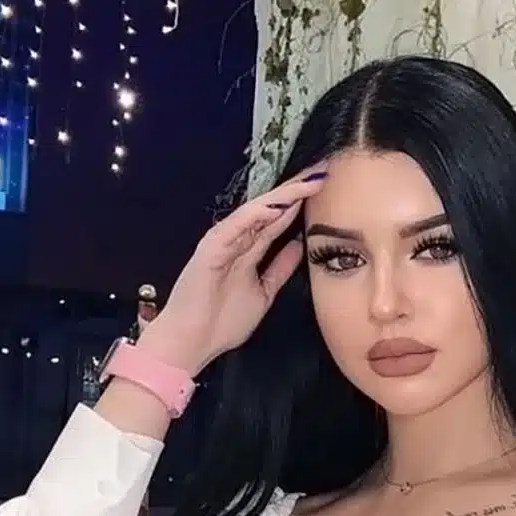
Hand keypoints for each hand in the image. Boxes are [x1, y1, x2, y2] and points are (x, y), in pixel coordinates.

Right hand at [137, 162, 327, 377]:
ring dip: (282, 196)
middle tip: (321, 171)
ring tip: (307, 182)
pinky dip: (257, 214)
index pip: (277, 220)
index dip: (300, 204)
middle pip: (270, 209)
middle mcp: (236, 240)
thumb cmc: (221, 323)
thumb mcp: (263, 293)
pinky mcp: (211, 248)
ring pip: (257, 211)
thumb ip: (279, 269)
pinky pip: (237, 225)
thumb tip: (298, 247)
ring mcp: (223, 241)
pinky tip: (278, 205)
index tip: (324, 189)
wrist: (191, 343)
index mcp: (248, 251)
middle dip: (296, 190)